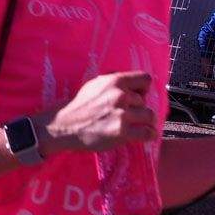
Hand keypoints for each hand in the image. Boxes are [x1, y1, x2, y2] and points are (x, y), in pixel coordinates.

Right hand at [35, 71, 155, 155]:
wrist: (64, 126)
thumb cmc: (79, 106)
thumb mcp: (94, 85)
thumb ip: (114, 83)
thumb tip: (133, 83)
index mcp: (113, 81)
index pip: (145, 79)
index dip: (143, 88)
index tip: (137, 95)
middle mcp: (119, 95)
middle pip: (146, 101)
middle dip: (138, 108)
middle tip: (126, 115)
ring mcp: (122, 114)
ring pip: (150, 116)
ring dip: (144, 122)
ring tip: (135, 125)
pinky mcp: (122, 132)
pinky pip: (149, 133)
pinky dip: (147, 135)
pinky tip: (140, 135)